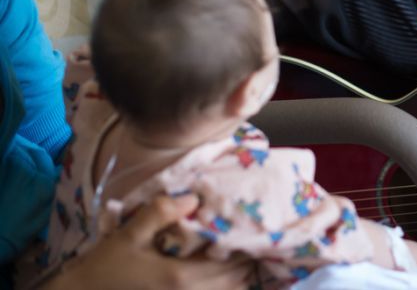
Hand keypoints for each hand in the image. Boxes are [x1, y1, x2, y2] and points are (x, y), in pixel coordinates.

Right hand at [43, 194, 252, 289]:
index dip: (244, 245)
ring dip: (237, 276)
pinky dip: (223, 286)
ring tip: (234, 255)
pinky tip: (217, 273)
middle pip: (238, 280)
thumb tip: (193, 199)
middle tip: (245, 238)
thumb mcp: (128, 235)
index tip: (247, 227)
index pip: (232, 262)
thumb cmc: (105, 267)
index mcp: (181, 277)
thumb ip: (159, 214)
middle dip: (246, 260)